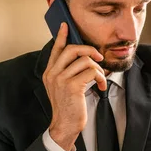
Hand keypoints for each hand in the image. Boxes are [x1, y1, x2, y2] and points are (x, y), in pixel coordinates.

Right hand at [43, 22, 105, 150]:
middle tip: (99, 57)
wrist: (65, 125)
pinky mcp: (72, 86)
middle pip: (72, 49)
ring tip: (100, 79)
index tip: (65, 25)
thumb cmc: (68, 107)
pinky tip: (100, 86)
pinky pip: (91, 72)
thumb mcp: (64, 87)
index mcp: (49, 72)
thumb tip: (84, 59)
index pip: (56, 49)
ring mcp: (61, 79)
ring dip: (98, 69)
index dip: (61, 36)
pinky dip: (100, 77)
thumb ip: (68, 72)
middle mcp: (53, 74)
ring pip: (85, 61)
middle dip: (89, 50)